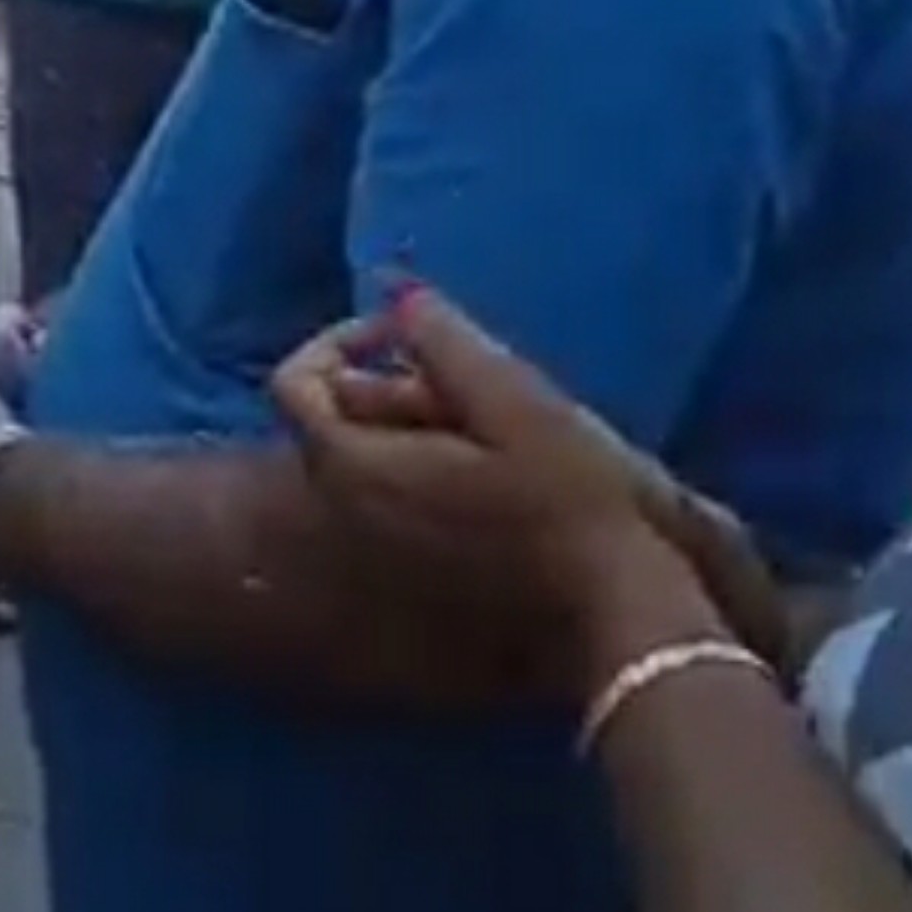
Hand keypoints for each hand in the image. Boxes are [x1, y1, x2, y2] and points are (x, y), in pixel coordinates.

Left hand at [271, 288, 789, 668]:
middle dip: (403, 382)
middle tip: (486, 387)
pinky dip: (440, 472)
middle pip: (344, 418)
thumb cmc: (568, 505)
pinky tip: (510, 476)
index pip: (294, 383)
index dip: (343, 340)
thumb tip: (396, 291)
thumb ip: (445, 340)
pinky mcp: (421, 579)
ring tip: (509, 428)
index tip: (410, 335)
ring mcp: (381, 555)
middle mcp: (348, 514)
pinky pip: (407, 502)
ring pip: (381, 459)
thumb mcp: (515, 403)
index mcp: (353, 468)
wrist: (617, 620)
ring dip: (429, 426)